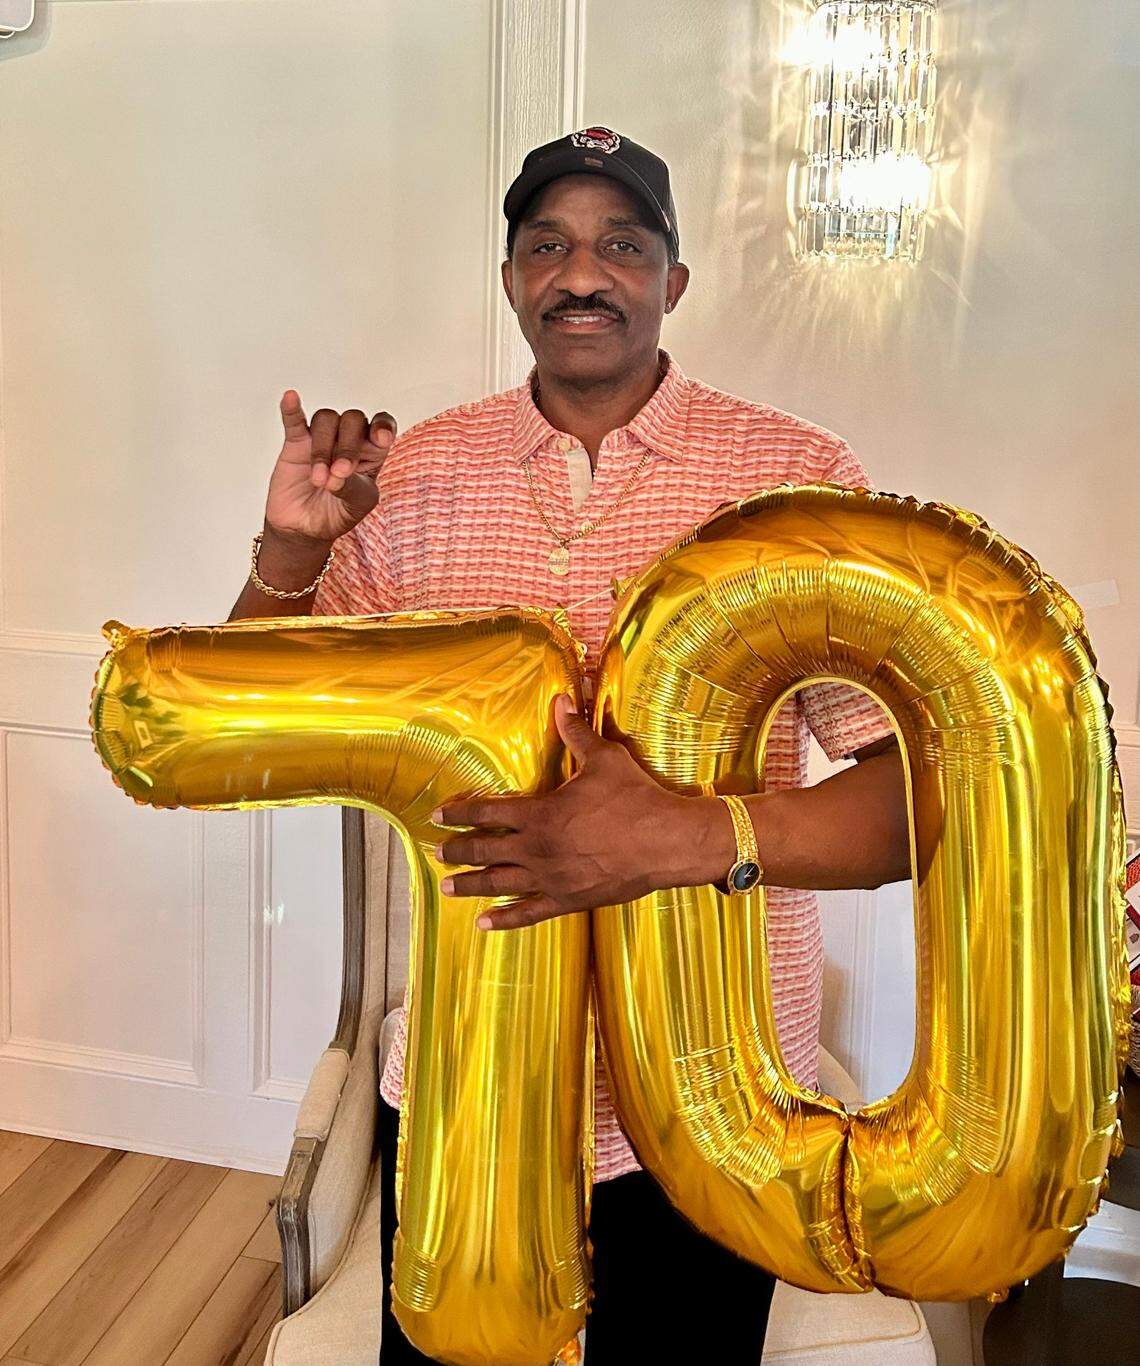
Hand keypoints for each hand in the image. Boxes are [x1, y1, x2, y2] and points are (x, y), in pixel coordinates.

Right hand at [263, 390, 396, 546]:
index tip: (381, 438)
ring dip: (323, 448)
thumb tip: (335, 473)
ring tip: (319, 480)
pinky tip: (291, 398)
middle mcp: (348, 440)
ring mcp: (321, 439)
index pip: (382, 425)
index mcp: (372, 452)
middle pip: (353, 419)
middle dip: (347, 446)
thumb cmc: (338, 514)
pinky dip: (292, 409)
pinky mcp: (295, 443)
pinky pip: (294, 419)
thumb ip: (353, 487)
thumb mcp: (358, 505)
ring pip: (326, 419)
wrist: (304, 529)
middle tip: (339, 472)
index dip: (383, 425)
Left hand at [433, 696, 732, 930]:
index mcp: (541, 814)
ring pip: (499, 884)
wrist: (667, 842)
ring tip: (447, 887)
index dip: (459, 814)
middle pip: (484, 850)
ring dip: (470, 885)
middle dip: (456, 851)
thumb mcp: (605, 758)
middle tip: (436, 852)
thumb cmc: (636, 798)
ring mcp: (551, 878)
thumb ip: (576, 733)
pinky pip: (529, 913)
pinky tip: (484, 923)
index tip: (437, 817)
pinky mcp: (569, 899)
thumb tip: (561, 702)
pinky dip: (504, 919)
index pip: (487, 811)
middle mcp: (538, 849)